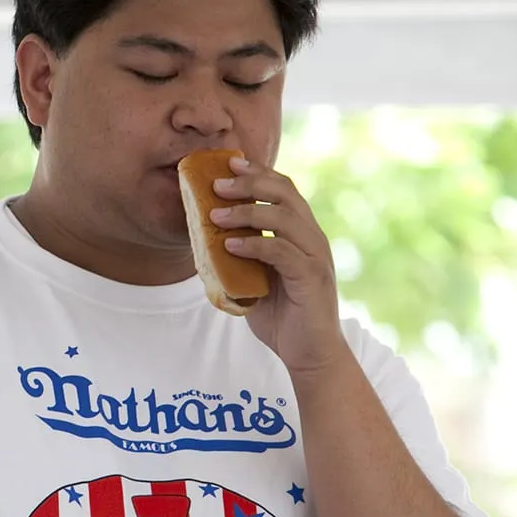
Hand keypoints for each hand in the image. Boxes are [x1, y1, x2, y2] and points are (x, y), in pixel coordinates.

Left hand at [210, 156, 349, 374]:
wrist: (308, 354)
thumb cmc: (281, 316)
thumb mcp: (253, 278)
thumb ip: (237, 256)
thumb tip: (201, 238)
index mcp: (301, 233)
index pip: (284, 189)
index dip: (258, 172)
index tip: (229, 162)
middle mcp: (312, 238)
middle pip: (286, 193)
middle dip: (250, 183)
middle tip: (218, 184)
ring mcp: (315, 257)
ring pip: (285, 217)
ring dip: (247, 211)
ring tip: (216, 215)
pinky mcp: (312, 278)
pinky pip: (282, 251)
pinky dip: (254, 244)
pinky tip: (230, 245)